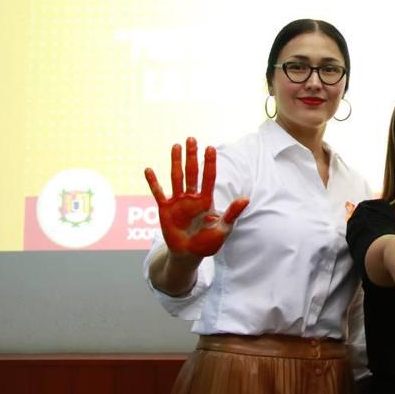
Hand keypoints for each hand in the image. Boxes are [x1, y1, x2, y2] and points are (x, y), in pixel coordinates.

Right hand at [144, 137, 249, 257]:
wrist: (189, 255)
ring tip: (176, 146)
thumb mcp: (223, 229)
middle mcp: (192, 197)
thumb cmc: (207, 243)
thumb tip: (246, 198)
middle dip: (192, 156)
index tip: (211, 147)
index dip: (210, 163)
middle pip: (192, 172)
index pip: (209, 177)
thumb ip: (232, 213)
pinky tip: (148, 169)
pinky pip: (158, 193)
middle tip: (191, 138)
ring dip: (176, 162)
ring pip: (177, 177)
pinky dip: (153, 182)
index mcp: (206, 200)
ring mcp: (178, 202)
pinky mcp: (165, 209)